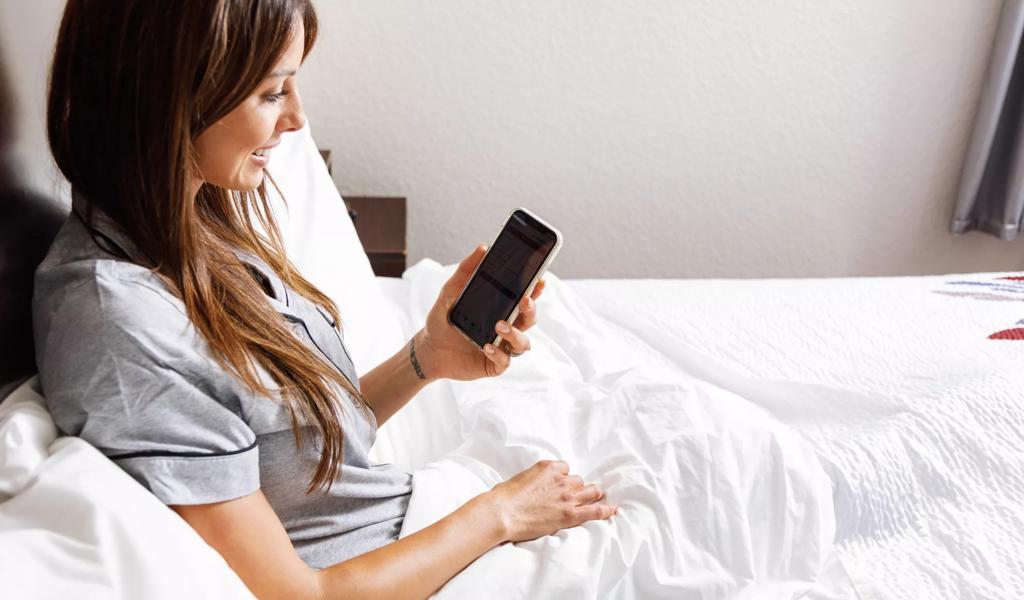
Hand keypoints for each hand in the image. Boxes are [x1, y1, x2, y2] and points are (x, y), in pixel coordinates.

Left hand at [414, 244, 546, 380]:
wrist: (428, 349)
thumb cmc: (442, 320)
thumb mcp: (450, 292)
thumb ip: (465, 270)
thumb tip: (483, 247)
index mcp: (501, 310)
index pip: (524, 299)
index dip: (535, 291)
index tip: (540, 280)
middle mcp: (505, 328)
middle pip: (529, 319)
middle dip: (531, 310)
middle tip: (524, 300)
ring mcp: (501, 347)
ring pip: (523, 343)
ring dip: (515, 334)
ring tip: (500, 325)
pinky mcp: (492, 365)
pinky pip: (505, 362)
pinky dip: (499, 354)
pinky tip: (487, 346)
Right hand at [484, 460, 617, 542]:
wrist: (502, 513)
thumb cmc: (504, 497)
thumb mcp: (520, 478)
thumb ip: (533, 480)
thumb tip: (533, 487)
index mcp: (548, 467)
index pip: (565, 469)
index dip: (562, 478)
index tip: (559, 485)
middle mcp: (561, 480)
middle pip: (579, 481)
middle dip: (577, 487)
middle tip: (574, 496)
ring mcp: (567, 497)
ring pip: (590, 492)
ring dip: (591, 495)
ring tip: (596, 500)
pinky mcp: (570, 515)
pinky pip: (594, 511)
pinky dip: (605, 510)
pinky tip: (612, 510)